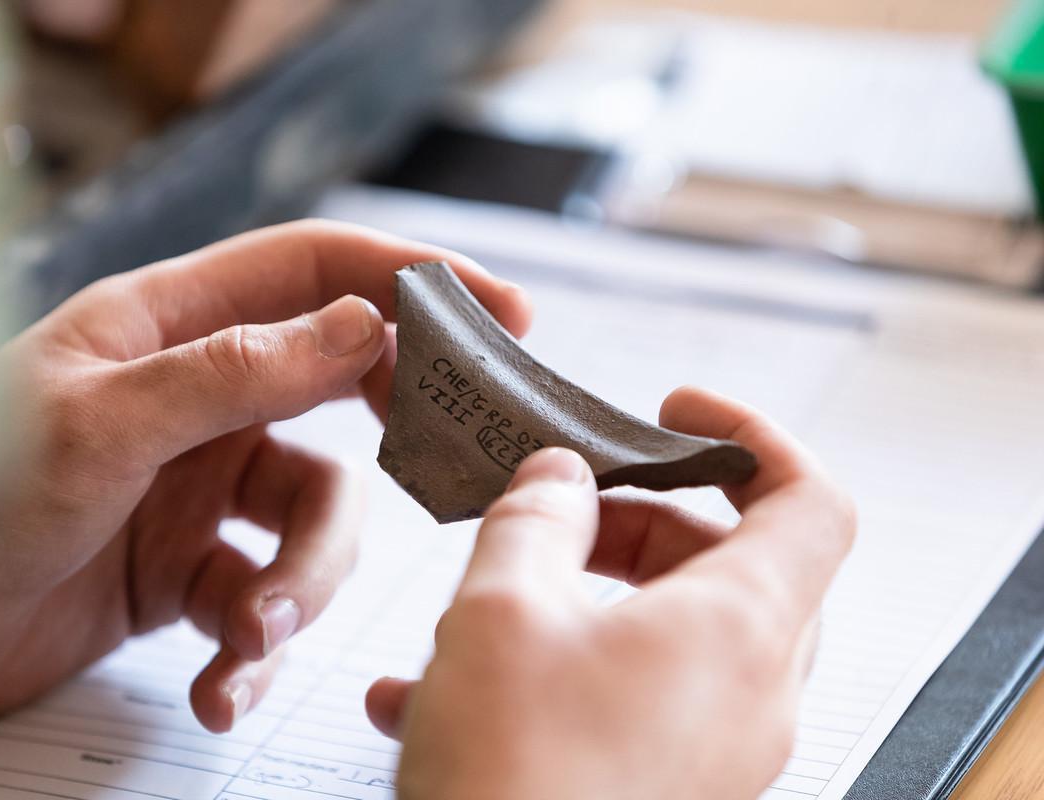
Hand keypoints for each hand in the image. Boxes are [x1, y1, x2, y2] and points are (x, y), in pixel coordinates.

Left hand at [0, 219, 531, 731]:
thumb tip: (361, 325)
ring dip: (303, 586)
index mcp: (169, 326)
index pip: (311, 272)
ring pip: (315, 521)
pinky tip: (222, 684)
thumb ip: (235, 371)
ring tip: (256, 632)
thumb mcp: (102, 422)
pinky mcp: (189, 572)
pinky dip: (254, 648)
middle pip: (341, 394)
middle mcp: (197, 398)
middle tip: (435, 475)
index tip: (501, 307)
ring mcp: (198, 487)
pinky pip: (263, 600)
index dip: (410, 278)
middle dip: (391, 445)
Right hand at [365, 386, 854, 799]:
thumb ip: (537, 516)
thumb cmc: (511, 778)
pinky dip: (559, 668)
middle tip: (559, 509)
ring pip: (672, 629)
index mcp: (736, 630)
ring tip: (485, 597)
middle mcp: (748, 692)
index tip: (673, 413)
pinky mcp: (669, 785)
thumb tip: (559, 477)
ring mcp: (714, 747)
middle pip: (728, 562)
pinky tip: (437, 685)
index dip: (751, 437)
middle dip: (638, 518)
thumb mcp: (501, 607)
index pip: (809, 501)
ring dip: (584, 592)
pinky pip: (629, 698)